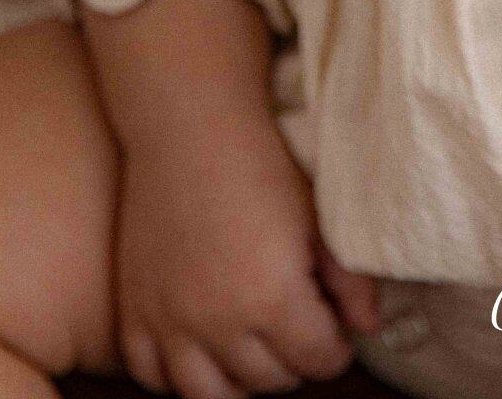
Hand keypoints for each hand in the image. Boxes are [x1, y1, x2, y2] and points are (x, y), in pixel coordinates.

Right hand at [114, 109, 379, 397]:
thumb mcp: (321, 216)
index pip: (318, 361)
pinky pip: (150, 377)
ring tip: (255, 351)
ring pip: (210, 396)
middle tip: (299, 331)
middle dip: (294, 361)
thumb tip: (367, 329)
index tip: (334, 330)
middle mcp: (217, 322)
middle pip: (269, 381)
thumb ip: (352, 280)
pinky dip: (177, 375)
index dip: (335, 348)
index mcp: (272, 298)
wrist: (191, 129)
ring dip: (240, 382)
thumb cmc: (263, 165)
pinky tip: (201, 353)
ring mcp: (169, 322)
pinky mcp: (133, 311)